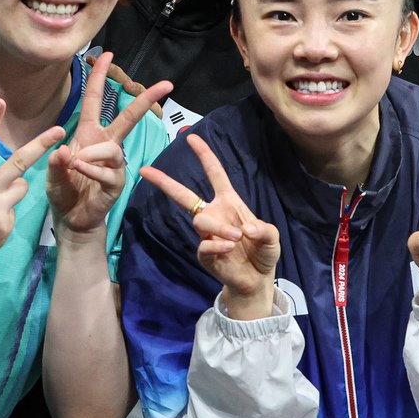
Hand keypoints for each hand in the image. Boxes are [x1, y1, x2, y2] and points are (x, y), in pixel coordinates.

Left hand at [47, 52, 171, 238]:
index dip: (100, 77)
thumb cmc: (64, 190)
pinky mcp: (116, 182)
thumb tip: (62, 150)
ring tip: (73, 165)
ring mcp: (114, 163)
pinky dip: (90, 169)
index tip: (107, 54)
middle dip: (146, 99)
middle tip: (167, 84)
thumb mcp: (52, 173)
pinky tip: (78, 170)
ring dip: (90, 154)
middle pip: (129, 117)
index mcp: (88, 134)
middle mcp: (105, 144)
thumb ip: (54, 162)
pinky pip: (107, 170)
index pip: (94, 100)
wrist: (72, 219)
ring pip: (112, 148)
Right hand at [142, 134, 280, 318]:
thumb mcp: (272, 238)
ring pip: (200, 221)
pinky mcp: (204, 253)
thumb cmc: (262, 252)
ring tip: (236, 238)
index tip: (191, 138)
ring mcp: (207, 235)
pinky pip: (203, 245)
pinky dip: (217, 245)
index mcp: (229, 202)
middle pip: (184, 195)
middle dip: (165, 182)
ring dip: (219, 227)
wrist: (257, 280)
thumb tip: (244, 228)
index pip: (215, 174)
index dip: (205, 155)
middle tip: (146, 170)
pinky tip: (229, 249)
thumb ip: (264, 230)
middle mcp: (214, 214)